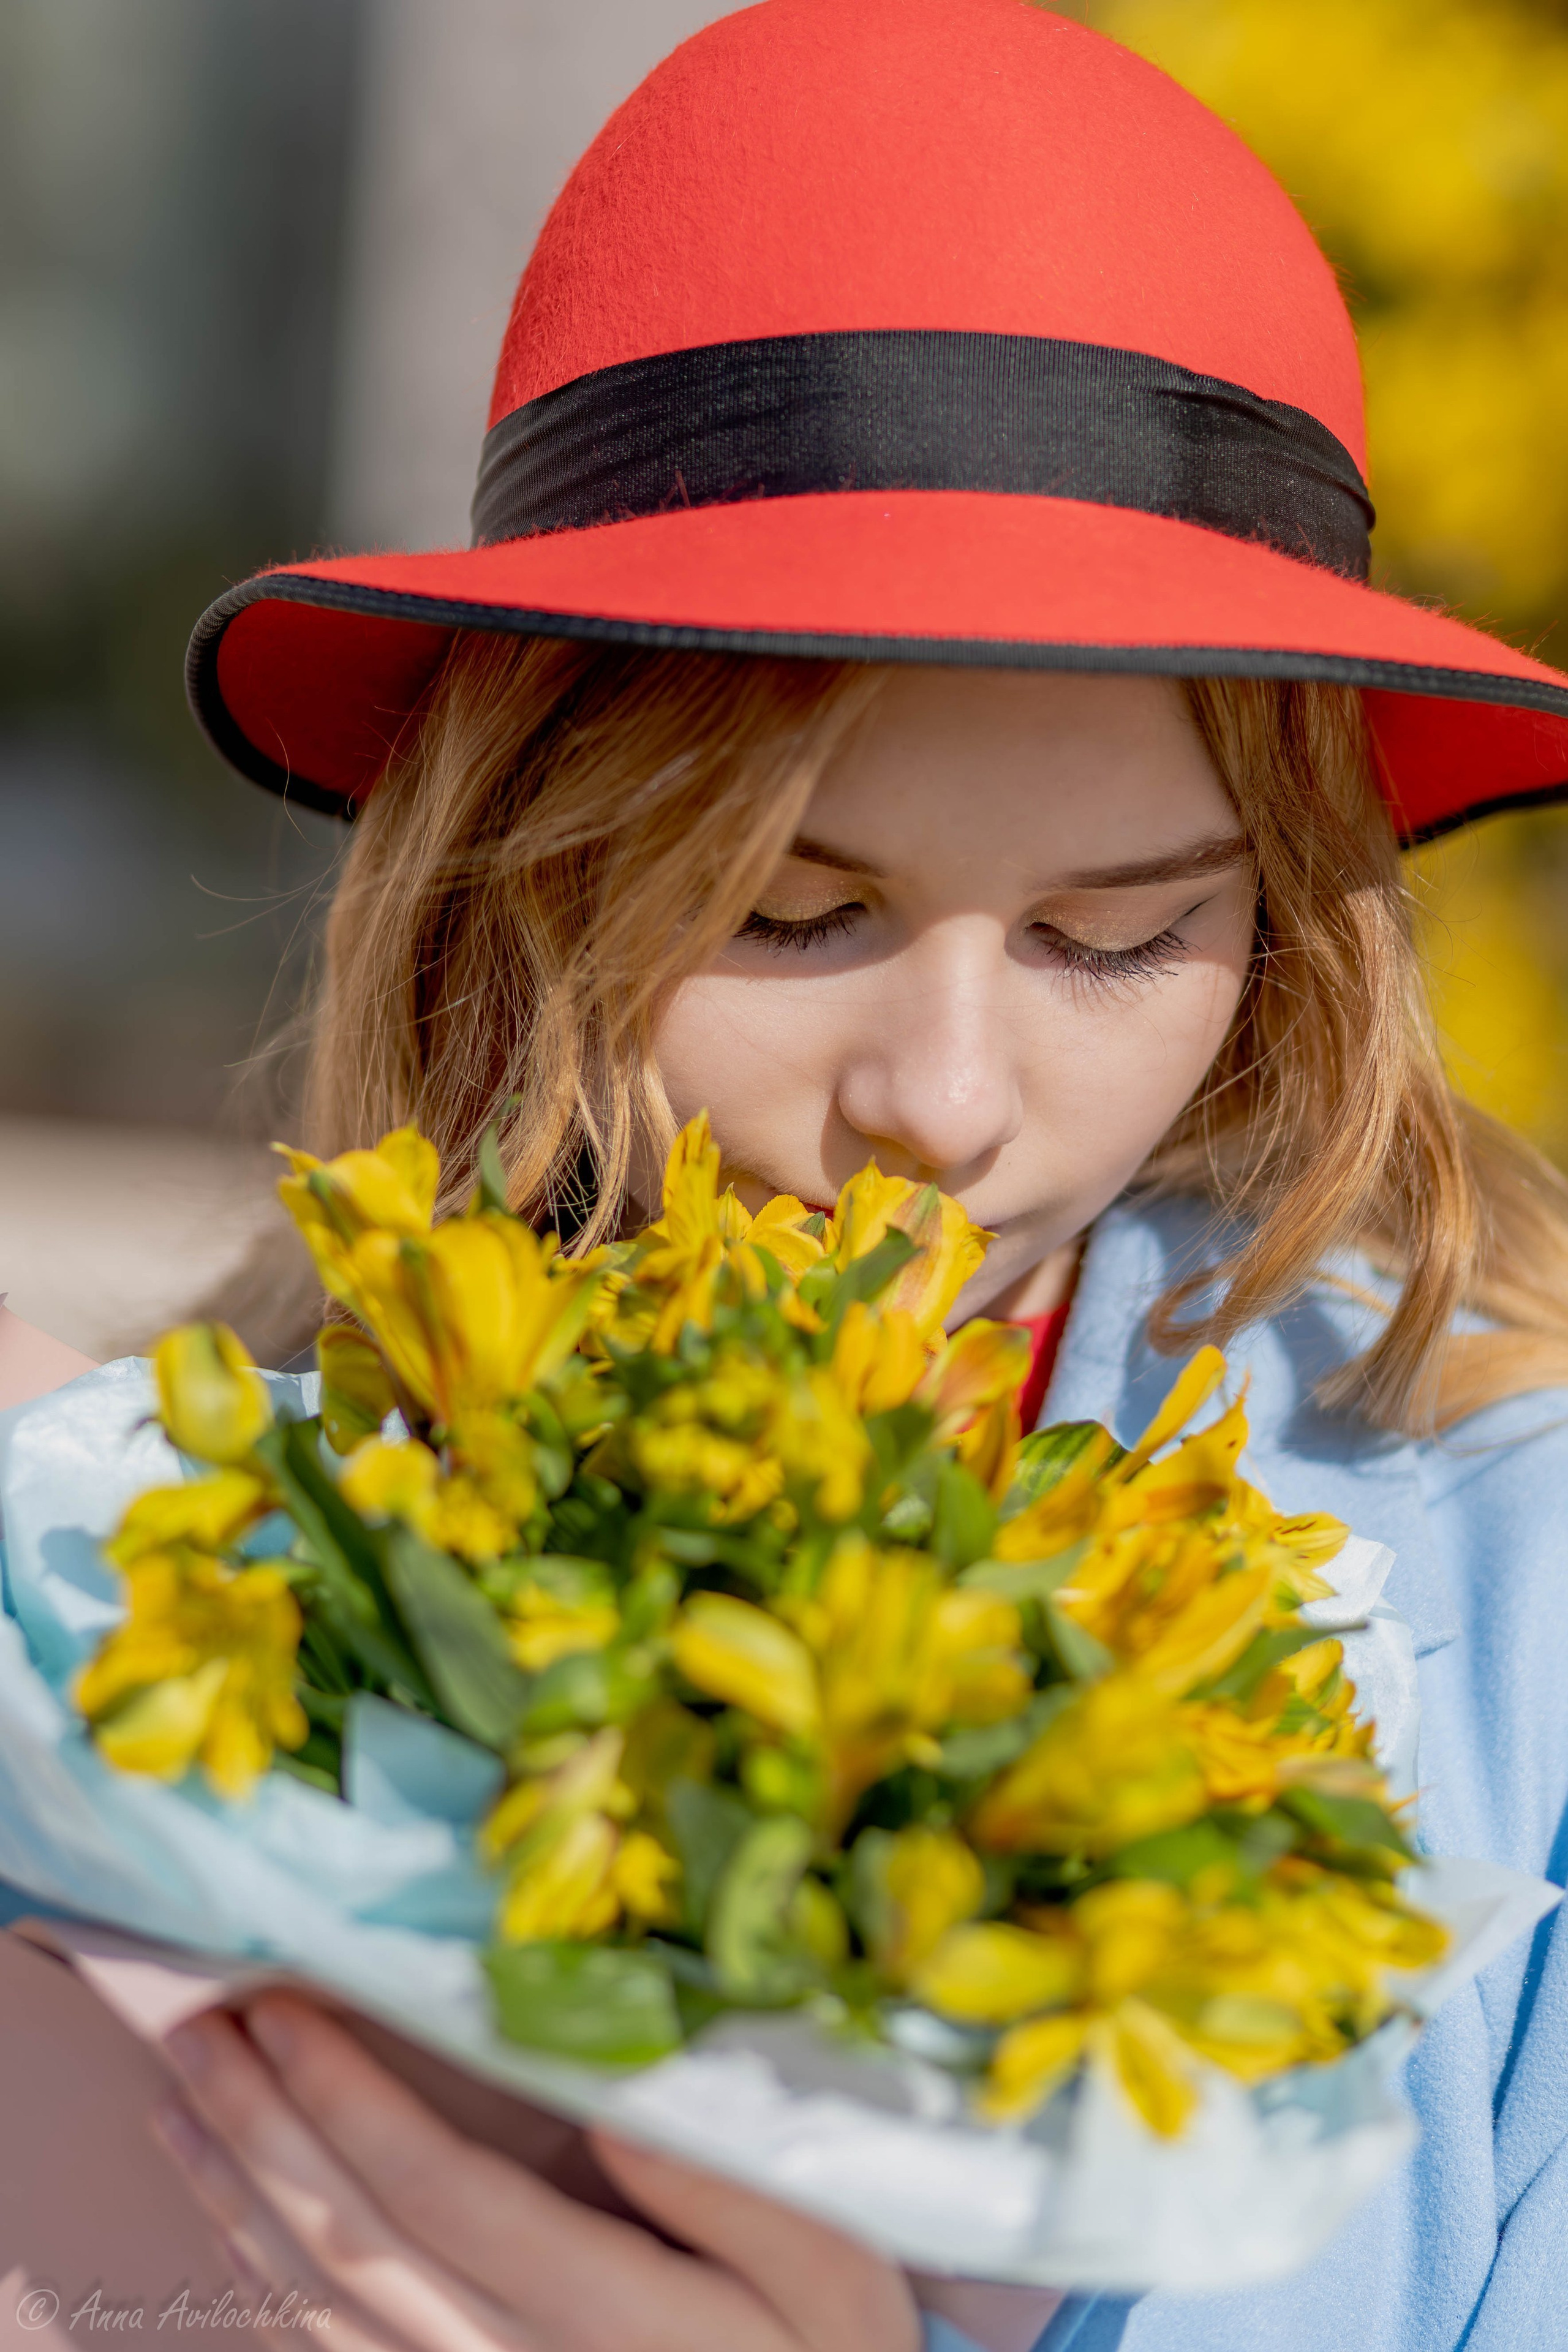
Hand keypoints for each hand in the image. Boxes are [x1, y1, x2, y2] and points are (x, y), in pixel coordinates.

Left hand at [155, 1992, 923, 2351]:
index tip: (290, 2009)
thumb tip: (599, 2089)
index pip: (447, 2200)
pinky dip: (272, 2284)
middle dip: (267, 2130)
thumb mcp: (831, 2255)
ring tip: (185, 2105)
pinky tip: (240, 2218)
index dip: (355, 2102)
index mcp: (616, 2324)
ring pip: (325, 2313)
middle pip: (360, 2251)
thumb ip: (724, 2180)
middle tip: (201, 2031)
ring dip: (243, 2199)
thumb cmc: (833, 2348)